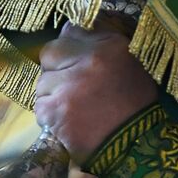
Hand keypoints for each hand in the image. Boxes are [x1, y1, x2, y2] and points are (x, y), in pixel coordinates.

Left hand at [35, 24, 157, 162]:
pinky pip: (40, 106)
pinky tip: (68, 122)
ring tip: (74, 109)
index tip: (73, 62)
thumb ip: (102, 44)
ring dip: (53, 94)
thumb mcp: (130, 65)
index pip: (71, 32)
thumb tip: (69, 30)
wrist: (137, 147)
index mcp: (109, 46)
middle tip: (71, 88)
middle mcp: (88, 61)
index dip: (69, 49)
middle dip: (56, 69)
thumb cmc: (137, 107)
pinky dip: (50, 116)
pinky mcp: (56, 110)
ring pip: (42, 82)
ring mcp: (69, 85)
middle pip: (50, 53)